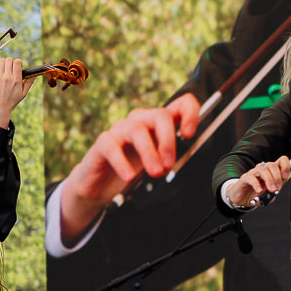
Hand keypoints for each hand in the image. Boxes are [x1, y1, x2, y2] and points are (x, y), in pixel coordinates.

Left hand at [0, 57, 34, 128]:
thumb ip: (29, 83)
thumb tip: (35, 74)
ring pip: (1, 61)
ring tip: (5, 69)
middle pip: (9, 60)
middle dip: (11, 62)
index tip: (18, 66)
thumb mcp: (23, 93)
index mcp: (16, 80)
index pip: (17, 62)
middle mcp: (7, 78)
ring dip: (4, 63)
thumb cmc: (11, 102)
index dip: (18, 62)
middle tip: (11, 68)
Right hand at [56, 93, 201, 240]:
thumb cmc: (132, 171)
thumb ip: (171, 158)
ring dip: (149, 152)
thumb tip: (182, 159)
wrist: (100, 186)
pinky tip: (129, 176)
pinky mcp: (103, 143)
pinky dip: (122, 162)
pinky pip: (112, 146)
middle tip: (170, 164)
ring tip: (155, 173)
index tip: (190, 134)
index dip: (189, 113)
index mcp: (158, 125)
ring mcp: (120, 130)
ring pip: (137, 129)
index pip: (179, 105)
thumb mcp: (157, 164)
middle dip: (168, 140)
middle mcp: (140, 121)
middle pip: (159, 115)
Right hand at [226, 156, 290, 208]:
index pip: (281, 161)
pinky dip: (256, 184)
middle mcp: (262, 170)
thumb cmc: (255, 195)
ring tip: (271, 190)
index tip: (285, 177)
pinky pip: (251, 178)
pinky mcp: (245, 178)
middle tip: (277, 188)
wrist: (241, 199)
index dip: (285, 167)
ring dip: (269, 180)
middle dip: (277, 177)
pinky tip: (259, 190)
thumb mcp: (269, 196)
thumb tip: (275, 191)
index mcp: (271, 172)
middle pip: (272, 165)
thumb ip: (274, 194)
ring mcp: (253, 173)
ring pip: (263, 170)